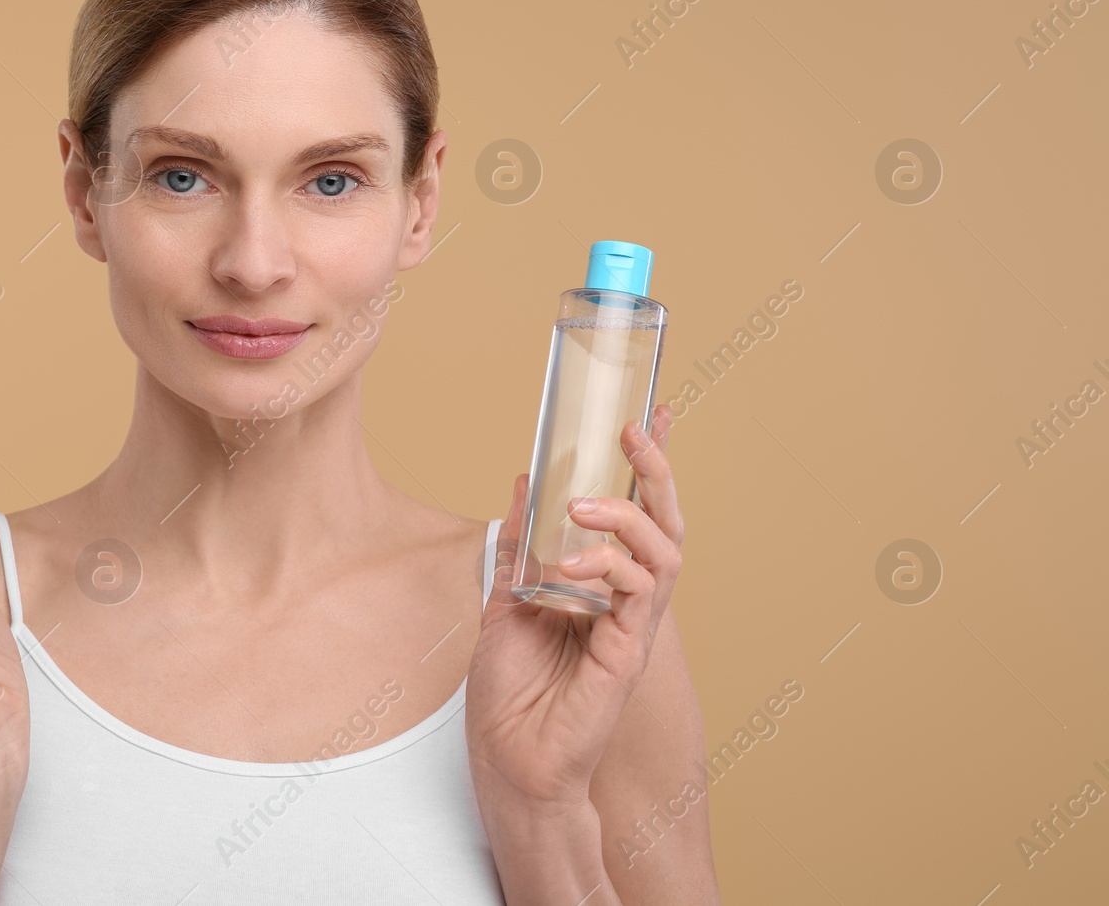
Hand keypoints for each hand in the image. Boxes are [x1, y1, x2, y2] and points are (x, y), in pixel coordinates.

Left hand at [466, 405, 684, 808]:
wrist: (510, 756)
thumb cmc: (513, 691)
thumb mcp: (507, 599)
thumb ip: (522, 547)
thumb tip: (522, 485)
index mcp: (602, 585)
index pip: (635, 514)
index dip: (647, 467)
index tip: (650, 415)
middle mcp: (625, 599)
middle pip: (664, 523)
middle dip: (656, 471)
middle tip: (635, 431)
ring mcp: (633, 624)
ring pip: (663, 549)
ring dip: (625, 517)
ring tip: (582, 507)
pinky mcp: (630, 649)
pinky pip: (642, 590)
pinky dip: (612, 565)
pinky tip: (575, 564)